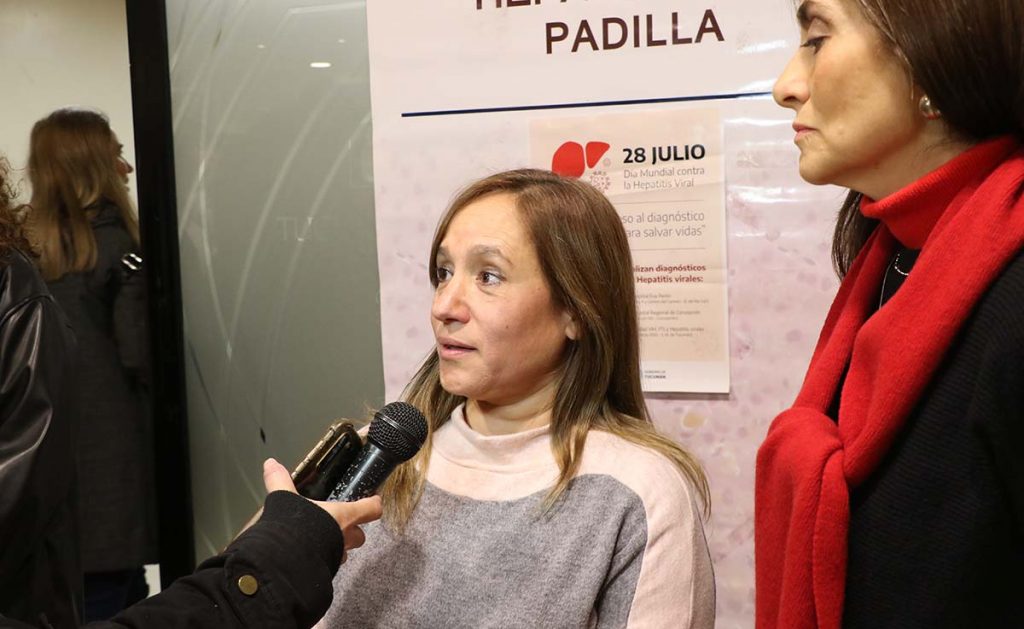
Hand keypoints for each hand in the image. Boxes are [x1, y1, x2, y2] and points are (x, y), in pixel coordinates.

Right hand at [262, 458, 382, 554]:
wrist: (287, 563)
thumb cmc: (296, 529)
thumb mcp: (285, 499)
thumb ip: (279, 481)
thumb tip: (271, 464)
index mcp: (343, 516)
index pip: (371, 509)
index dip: (373, 503)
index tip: (373, 499)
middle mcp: (345, 537)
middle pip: (360, 535)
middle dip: (353, 530)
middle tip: (341, 523)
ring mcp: (337, 557)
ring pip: (345, 552)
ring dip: (338, 546)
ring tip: (322, 540)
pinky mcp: (326, 571)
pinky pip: (330, 565)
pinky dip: (323, 560)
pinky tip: (310, 556)